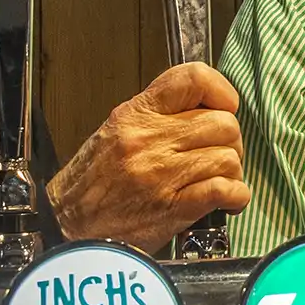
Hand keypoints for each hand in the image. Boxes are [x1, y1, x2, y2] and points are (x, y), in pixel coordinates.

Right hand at [48, 63, 250, 253]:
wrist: (69, 226)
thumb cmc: (92, 184)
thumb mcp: (115, 133)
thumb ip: (156, 116)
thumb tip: (203, 110)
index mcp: (135, 115)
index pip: (192, 78)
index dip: (221, 90)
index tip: (223, 106)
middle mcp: (149, 140)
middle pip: (222, 122)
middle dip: (229, 140)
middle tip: (218, 154)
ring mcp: (162, 174)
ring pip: (228, 157)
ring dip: (232, 171)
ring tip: (218, 180)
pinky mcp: (174, 207)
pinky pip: (225, 189)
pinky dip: (236, 196)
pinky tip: (226, 201)